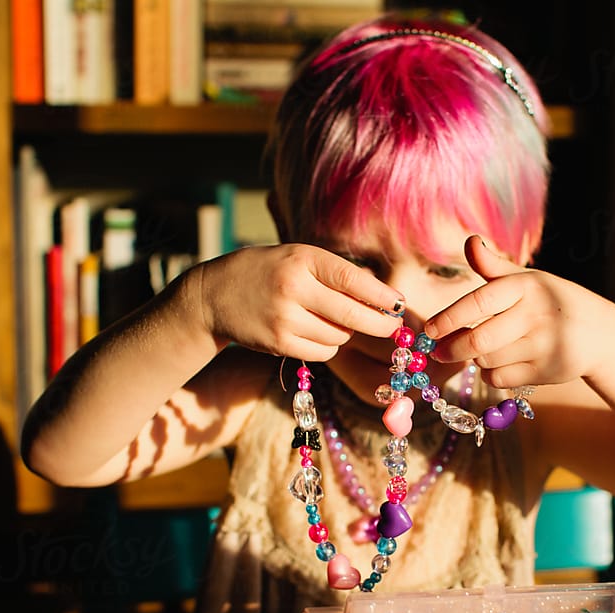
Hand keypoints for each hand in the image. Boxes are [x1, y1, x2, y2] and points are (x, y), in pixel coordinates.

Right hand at [193, 244, 403, 361]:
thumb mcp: (297, 258)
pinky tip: (314, 332)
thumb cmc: (267, 272)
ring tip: (327, 318)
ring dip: (345, 332)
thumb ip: (334, 275)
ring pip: (339, 336)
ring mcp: (284, 318)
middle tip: (394, 328)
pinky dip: (327, 345)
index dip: (382, 296)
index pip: (353, 279)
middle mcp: (294, 287)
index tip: (400, 305)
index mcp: (303, 259)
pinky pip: (322, 351)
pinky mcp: (278, 343)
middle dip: (380, 324)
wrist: (214, 294)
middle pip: (352, 315)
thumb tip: (383, 300)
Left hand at [423, 235, 607, 387]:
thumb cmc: (550, 301)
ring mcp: (544, 345)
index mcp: (526, 286)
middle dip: (452, 349)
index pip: (479, 302)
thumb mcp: (527, 278)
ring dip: (475, 359)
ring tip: (482, 350)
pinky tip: (501, 363)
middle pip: (479, 341)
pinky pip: (501, 379)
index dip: (449, 318)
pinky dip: (491, 374)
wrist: (599, 332)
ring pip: (487, 361)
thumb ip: (493, 265)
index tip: (429, 330)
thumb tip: (470, 241)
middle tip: (438, 352)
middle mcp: (536, 314)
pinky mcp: (546, 371)